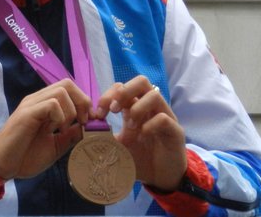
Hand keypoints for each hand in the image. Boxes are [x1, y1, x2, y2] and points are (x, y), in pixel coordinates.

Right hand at [0, 78, 91, 179]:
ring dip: (71, 110)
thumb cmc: (26, 156)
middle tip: (82, 122)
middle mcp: (38, 100)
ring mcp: (32, 104)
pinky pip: (51, 104)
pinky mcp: (27, 113)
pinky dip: (60, 116)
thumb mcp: (55, 146)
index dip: (84, 102)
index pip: (69, 89)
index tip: (89, 121)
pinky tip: (56, 130)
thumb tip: (87, 127)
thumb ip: (70, 135)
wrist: (2, 165)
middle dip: (82, 101)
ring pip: (61, 90)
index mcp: (45, 105)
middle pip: (67, 84)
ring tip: (65, 129)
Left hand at [96, 75, 186, 190]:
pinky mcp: (175, 130)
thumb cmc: (139, 158)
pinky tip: (143, 134)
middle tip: (114, 110)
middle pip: (141, 81)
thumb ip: (105, 135)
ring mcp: (165, 116)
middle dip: (124, 91)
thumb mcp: (117, 146)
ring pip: (154, 94)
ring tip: (130, 126)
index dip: (108, 95)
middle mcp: (150, 107)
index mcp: (135, 107)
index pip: (121, 87)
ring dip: (137, 108)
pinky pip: (164, 117)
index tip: (99, 113)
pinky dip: (150, 124)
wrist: (161, 177)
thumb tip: (85, 130)